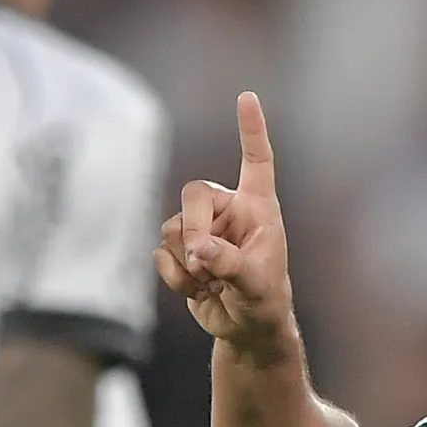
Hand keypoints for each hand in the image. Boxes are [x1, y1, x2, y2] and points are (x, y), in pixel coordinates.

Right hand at [157, 92, 293, 349]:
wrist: (246, 329)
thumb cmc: (264, 302)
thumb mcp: (257, 285)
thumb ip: (230, 263)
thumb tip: (198, 249)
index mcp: (258, 208)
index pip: (256, 160)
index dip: (251, 129)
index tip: (247, 96)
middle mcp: (228, 211)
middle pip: (193, 194)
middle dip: (194, 230)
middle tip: (208, 264)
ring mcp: (202, 229)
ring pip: (172, 228)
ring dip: (187, 263)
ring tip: (213, 283)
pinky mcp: (181, 250)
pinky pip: (161, 253)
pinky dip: (176, 277)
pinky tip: (198, 289)